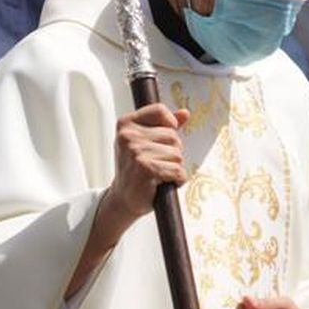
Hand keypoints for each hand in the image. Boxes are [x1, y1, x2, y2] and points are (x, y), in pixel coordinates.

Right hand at [101, 103, 189, 236]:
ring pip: (177, 154)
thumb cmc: (135, 169)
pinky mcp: (145, 169)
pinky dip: (177, 179)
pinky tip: (163, 183)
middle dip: (172, 152)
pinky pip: (177, 170)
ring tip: (158, 174)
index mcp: (126, 124)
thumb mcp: (145, 142)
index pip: (159, 110)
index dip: (170, 124)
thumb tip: (185, 113)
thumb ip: (164, 126)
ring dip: (174, 167)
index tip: (164, 139)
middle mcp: (128, 136)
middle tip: (156, 163)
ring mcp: (135, 152)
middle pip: (173, 136)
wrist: (124, 198)